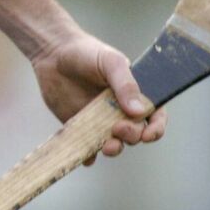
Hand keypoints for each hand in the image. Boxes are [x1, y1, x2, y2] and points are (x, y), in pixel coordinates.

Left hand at [30, 31, 167, 163]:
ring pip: (114, 143)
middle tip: (117, 128)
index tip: (149, 134)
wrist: (52, 53)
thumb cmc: (86, 52)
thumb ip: (125, 84)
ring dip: (114, 149)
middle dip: (131, 136)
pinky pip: (88, 148)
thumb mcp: (110, 62)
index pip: (154, 116)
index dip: (156, 128)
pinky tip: (87, 156)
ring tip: (107, 146)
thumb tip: (139, 112)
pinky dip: (89, 156)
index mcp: (134, 94)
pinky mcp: (81, 126)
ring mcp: (100, 120)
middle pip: (135, 133)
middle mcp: (120, 110)